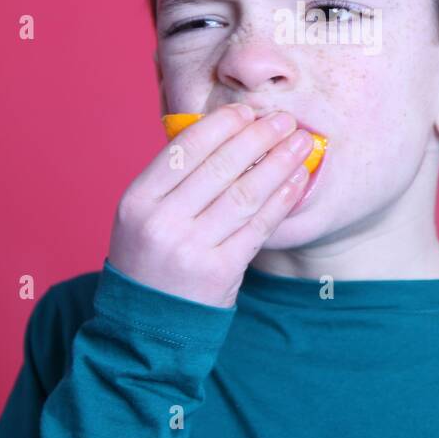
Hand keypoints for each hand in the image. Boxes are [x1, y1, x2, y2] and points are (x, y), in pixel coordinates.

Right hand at [106, 103, 313, 307]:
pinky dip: (282, 199)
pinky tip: (297, 180)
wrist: (148, 325)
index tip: (247, 111)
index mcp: (137, 200)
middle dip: (259, 137)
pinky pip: (259, 226)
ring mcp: (191, 249)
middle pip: (220, 167)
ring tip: (301, 143)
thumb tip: (227, 130)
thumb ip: (174, 177)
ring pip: (245, 193)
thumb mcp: (144, 215)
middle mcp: (161, 223)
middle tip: (285, 119)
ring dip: (279, 162)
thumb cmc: (151, 258)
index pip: (185, 149)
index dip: (221, 125)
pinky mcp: (220, 271)